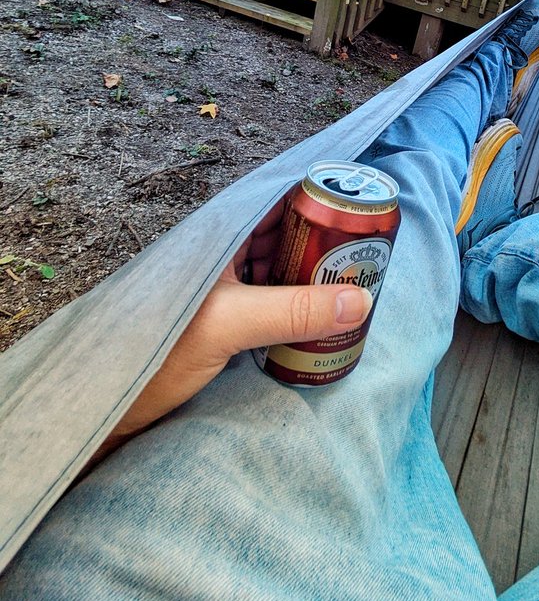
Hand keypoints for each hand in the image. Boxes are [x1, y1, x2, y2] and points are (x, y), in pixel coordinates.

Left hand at [94, 200, 372, 461]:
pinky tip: (322, 314)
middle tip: (369, 255)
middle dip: (326, 240)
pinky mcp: (225, 311)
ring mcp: (224, 281)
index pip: (279, 197)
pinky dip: (298, 299)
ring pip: (282, 263)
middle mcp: (223, 249)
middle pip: (287, 230)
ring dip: (314, 272)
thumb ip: (293, 311)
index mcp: (218, 233)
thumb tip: (360, 301)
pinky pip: (273, 293)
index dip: (320, 197)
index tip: (362, 209)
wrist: (109, 403)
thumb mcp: (231, 325)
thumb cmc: (157, 352)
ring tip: (355, 284)